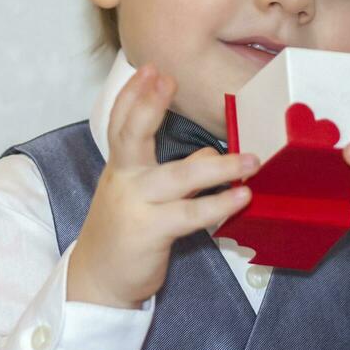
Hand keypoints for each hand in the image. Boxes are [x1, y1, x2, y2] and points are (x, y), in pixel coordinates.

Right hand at [67, 64, 261, 308]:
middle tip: (167, 79)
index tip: (149, 68)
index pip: (121, 122)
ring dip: (218, 166)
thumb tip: (210, 154)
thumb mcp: (142, 195)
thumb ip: (174, 171)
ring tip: (250, 159)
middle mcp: (124, 180)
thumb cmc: (124, 232)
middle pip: (131, 135)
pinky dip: (218, 204)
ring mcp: (136, 206)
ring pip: (178, 177)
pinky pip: (190, 214)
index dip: (133, 94)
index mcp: (120, 167)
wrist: (99, 281)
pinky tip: (242, 197)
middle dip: (149, 106)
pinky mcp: (151, 232)